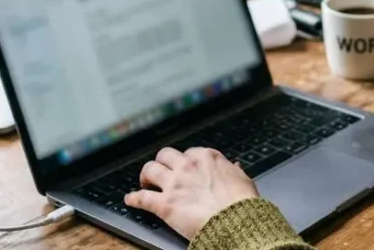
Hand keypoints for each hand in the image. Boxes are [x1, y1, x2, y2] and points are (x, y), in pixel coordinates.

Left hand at [126, 147, 258, 239]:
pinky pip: (142, 198)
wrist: (237, 221)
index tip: (185, 168)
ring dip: (145, 176)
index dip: (186, 161)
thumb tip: (234, 165)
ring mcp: (174, 185)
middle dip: (162, 162)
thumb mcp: (242, 179)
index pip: (189, 152)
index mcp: (207, 158)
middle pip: (165, 155)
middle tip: (161, 171)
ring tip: (145, 182)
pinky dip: (133, 199)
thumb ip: (233, 170)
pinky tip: (130, 200)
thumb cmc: (242, 203)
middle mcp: (187, 166)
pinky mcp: (165, 205)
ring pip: (149, 169)